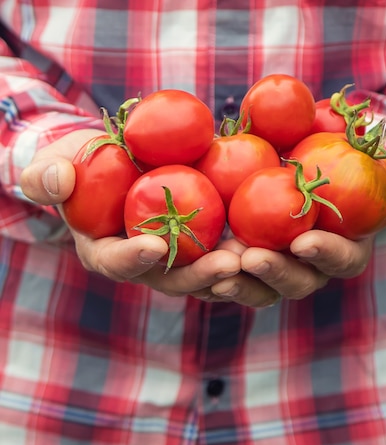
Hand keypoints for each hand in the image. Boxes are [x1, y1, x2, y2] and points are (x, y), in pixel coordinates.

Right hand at [20, 131, 242, 295]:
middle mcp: (146, 265)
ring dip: (237, 271)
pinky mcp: (205, 245)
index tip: (154, 245)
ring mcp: (179, 259)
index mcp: (106, 252)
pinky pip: (230, 255)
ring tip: (261, 255)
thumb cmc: (83, 165)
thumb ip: (48, 176)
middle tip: (229, 263)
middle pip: (174, 280)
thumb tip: (56, 179)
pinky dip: (252, 251)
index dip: (133, 258)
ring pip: (209, 276)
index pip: (116, 263)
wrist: (116, 165)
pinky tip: (278, 239)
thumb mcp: (58, 164)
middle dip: (201, 275)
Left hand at [208, 144, 385, 307]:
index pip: (343, 262)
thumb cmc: (336, 152)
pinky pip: (222, 277)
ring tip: (218, 268)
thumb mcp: (367, 149)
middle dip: (276, 275)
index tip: (304, 241)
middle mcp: (307, 265)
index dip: (327, 257)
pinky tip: (191, 262)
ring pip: (257, 290)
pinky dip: (208, 274)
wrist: (291, 152)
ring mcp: (271, 267)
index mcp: (342, 246)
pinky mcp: (237, 263)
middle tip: (251, 258)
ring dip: (239, 283)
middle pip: (296, 285)